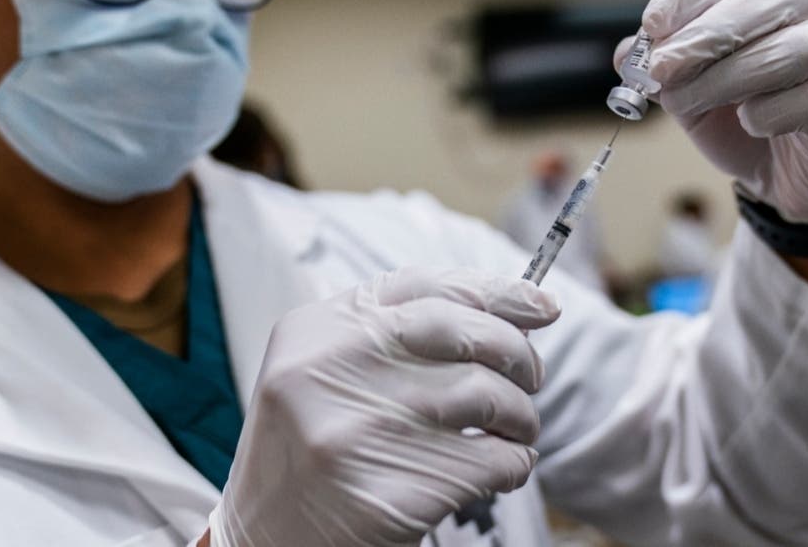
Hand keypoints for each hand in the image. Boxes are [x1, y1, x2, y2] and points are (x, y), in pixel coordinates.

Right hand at [207, 267, 560, 546]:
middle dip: (518, 354)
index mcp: (318, 328)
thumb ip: (393, 331)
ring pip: (487, 395)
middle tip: (531, 378)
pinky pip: (491, 461)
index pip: (426, 286)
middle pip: (466, 333)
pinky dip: (514, 462)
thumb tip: (512, 310)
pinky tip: (504, 467)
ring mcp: (359, 431)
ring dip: (521, 414)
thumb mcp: (323, 366)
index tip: (542, 304)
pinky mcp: (391, 493)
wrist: (265, 539)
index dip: (496, 292)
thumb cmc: (310, 444)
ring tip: (517, 429)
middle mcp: (333, 369)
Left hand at [621, 0, 807, 223]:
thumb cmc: (745, 114)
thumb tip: (629, 53)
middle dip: (704, 36)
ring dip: (724, 81)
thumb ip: (663, 65)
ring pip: (790, 51)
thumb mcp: (691, 86)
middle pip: (767, 1)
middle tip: (660, 69)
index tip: (652, 23)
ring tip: (687, 103)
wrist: (792, 176)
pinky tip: (752, 124)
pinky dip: (767, 115)